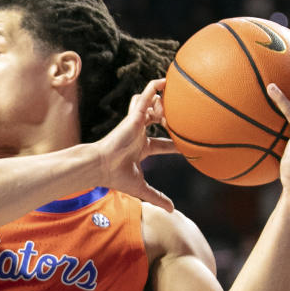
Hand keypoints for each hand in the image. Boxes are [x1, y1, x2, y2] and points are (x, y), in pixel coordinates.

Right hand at [95, 78, 177, 211]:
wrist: (102, 166)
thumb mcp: (142, 188)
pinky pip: (145, 96)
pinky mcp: (133, 115)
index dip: (175, 142)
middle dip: (168, 117)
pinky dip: (153, 88)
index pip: (162, 143)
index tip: (187, 143)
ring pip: (150, 105)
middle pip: (156, 120)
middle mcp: (139, 133)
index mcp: (141, 148)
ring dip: (161, 102)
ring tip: (175, 99)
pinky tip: (165, 80)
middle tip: (184, 115)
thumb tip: (172, 211)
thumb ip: (157, 197)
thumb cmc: (117, 176)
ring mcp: (136, 123)